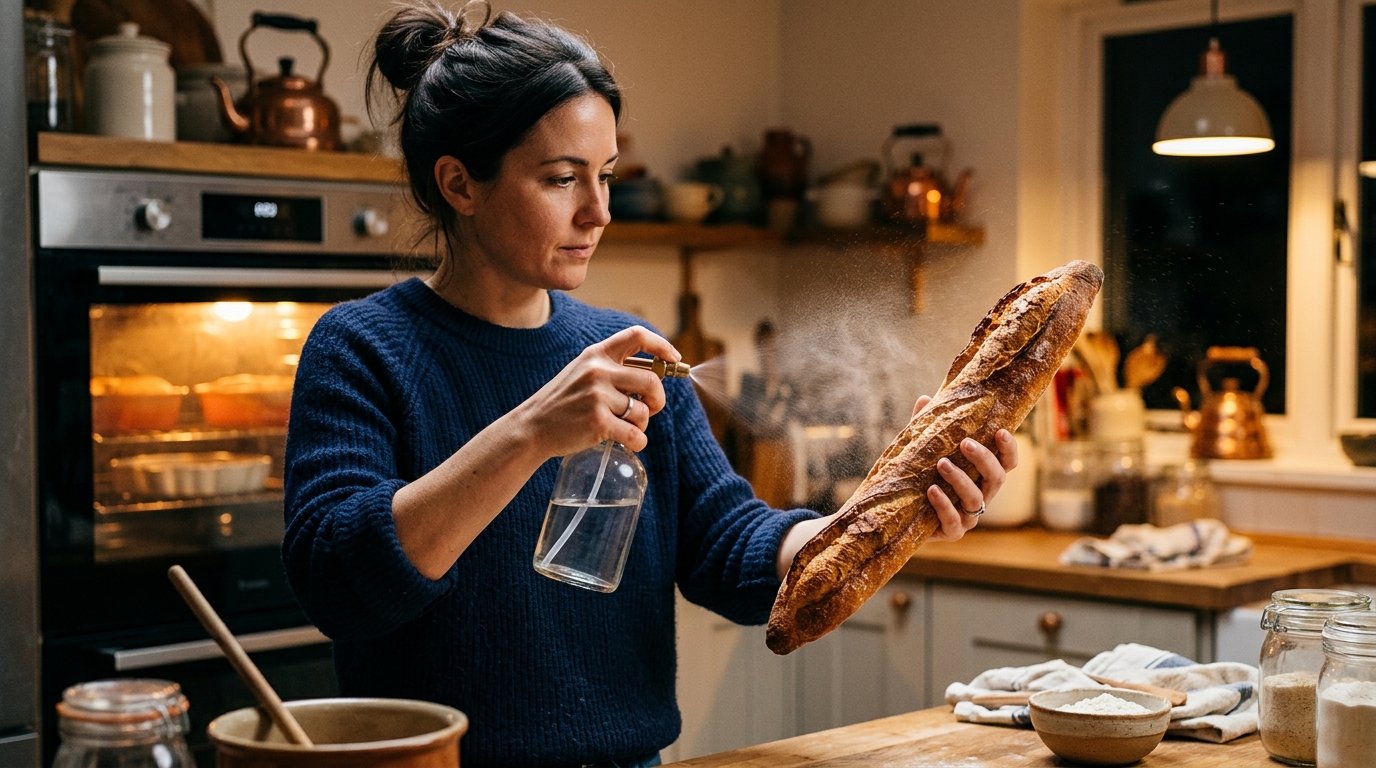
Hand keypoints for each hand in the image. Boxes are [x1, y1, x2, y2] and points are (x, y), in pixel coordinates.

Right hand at [510, 326, 680, 456]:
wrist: (532, 428)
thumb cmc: (562, 403)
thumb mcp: (582, 373)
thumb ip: (611, 370)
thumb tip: (654, 378)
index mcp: (596, 354)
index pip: (637, 336)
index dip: (661, 345)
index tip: (674, 358)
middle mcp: (598, 371)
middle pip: (652, 381)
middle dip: (658, 399)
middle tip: (650, 409)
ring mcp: (598, 396)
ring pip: (644, 411)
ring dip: (642, 424)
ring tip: (626, 428)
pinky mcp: (598, 422)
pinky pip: (636, 435)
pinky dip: (638, 443)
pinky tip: (629, 443)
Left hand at [909, 395, 1019, 541]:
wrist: (900, 513)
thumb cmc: (919, 476)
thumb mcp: (922, 450)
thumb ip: (926, 427)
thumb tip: (925, 398)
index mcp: (982, 475)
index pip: (1007, 462)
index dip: (1009, 448)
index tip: (1000, 431)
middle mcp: (982, 495)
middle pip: (997, 478)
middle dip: (984, 459)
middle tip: (965, 443)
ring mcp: (969, 516)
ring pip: (976, 498)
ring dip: (960, 479)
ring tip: (941, 463)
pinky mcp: (953, 532)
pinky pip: (954, 521)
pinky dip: (944, 505)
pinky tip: (932, 490)